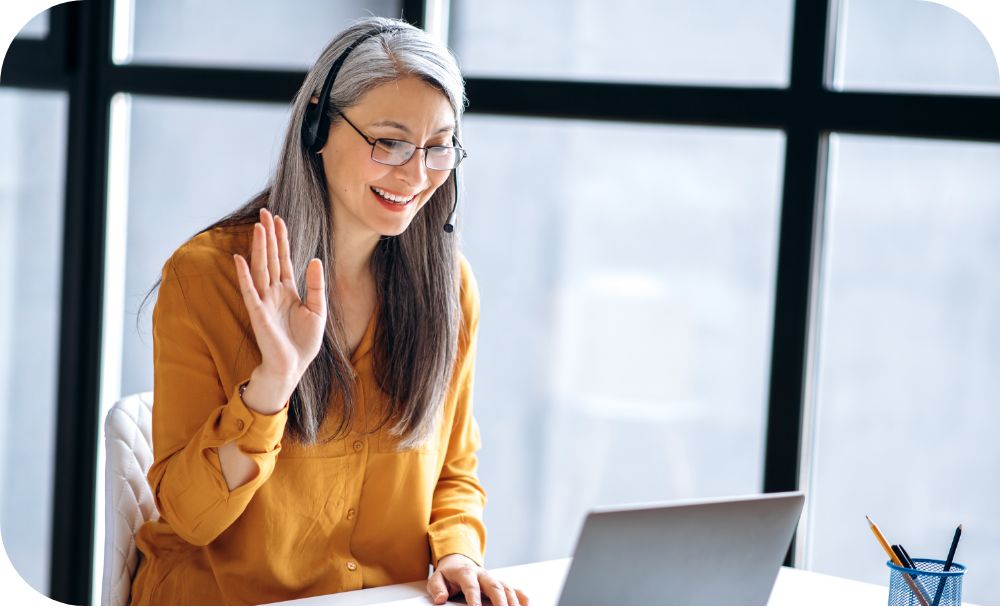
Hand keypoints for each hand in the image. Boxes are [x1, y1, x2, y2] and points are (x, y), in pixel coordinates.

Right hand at [232, 208, 326, 411]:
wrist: (293, 366)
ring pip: (260, 268)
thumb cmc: (303, 342)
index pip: (283, 259)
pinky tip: (240, 258)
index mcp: (288, 290)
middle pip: (270, 258)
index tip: (279, 219)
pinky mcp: (257, 313)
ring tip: (257, 227)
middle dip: (268, 236)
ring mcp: (264, 301)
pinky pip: (249, 290)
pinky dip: (244, 275)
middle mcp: (273, 292)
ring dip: (258, 248)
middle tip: (265, 213)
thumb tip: (315, 259)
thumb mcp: (317, 310)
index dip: (281, 240)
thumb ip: (315, 285)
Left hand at [427, 554, 528, 605]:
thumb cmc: (448, 575)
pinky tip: (527, 605)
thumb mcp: (436, 578)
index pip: (471, 585)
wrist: (458, 562)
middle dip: (499, 600)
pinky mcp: (500, 584)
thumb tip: (441, 598)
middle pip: (494, 585)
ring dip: (512, 601)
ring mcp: (493, 578)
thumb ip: (437, 588)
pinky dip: (521, 596)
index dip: (474, 597)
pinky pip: (514, 589)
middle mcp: (482, 574)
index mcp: (465, 572)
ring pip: (505, 587)